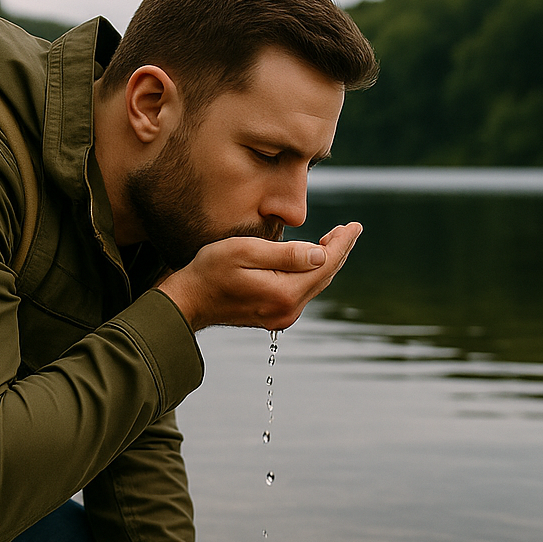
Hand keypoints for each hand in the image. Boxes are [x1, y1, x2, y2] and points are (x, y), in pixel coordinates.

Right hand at [157, 222, 362, 331]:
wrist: (187, 302)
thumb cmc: (210, 271)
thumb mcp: (245, 251)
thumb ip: (285, 254)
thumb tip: (321, 255)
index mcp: (284, 293)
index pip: (324, 264)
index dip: (342, 243)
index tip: (355, 226)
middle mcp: (288, 310)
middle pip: (324, 277)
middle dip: (339, 251)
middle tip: (349, 229)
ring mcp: (282, 316)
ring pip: (315, 284)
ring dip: (326, 262)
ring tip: (334, 239)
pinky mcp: (275, 316)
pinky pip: (302, 291)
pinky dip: (311, 274)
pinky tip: (312, 259)